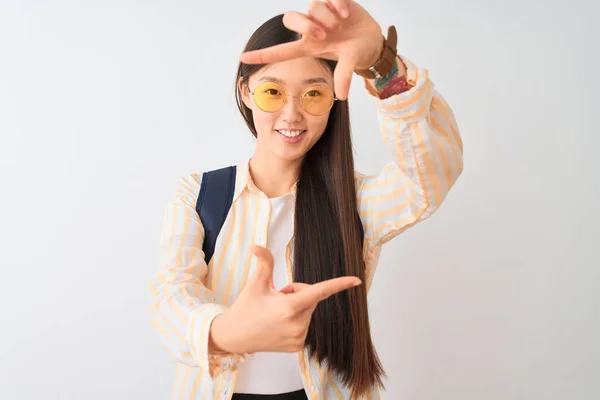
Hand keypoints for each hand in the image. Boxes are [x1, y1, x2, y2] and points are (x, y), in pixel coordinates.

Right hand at [210, 245, 361, 353]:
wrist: (234, 336)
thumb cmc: (245, 308)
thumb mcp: (256, 283)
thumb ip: (264, 262)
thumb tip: (258, 246)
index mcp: (289, 307)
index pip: (319, 292)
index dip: (339, 284)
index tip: (356, 280)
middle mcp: (297, 324)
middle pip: (311, 298)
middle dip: (298, 293)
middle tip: (277, 297)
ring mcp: (298, 337)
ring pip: (308, 312)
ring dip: (297, 307)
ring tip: (275, 312)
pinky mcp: (297, 346)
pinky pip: (305, 325)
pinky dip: (295, 321)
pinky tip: (278, 325)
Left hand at [239, 0, 383, 100]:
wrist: (372, 39)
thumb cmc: (355, 53)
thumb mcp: (350, 64)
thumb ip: (344, 76)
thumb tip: (342, 96)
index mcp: (309, 47)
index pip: (281, 51)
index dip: (262, 55)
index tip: (243, 58)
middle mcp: (311, 29)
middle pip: (290, 18)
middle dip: (306, 25)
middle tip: (324, 35)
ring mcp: (321, 14)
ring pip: (311, 6)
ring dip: (326, 16)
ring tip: (341, 24)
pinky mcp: (332, 1)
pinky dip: (337, 3)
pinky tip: (346, 13)